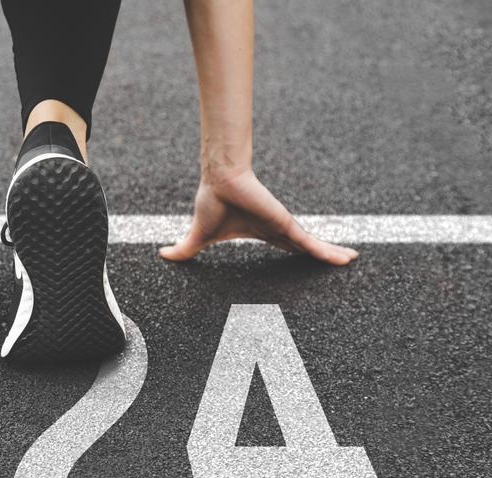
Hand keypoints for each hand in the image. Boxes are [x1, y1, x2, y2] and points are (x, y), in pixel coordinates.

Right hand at [160, 169, 357, 265]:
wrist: (220, 181)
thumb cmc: (212, 202)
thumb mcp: (200, 236)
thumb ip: (186, 250)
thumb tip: (163, 256)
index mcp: (262, 232)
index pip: (285, 246)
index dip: (299, 253)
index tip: (312, 259)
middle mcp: (278, 230)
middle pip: (304, 247)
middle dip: (322, 254)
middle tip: (340, 260)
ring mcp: (285, 228)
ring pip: (313, 247)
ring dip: (332, 254)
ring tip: (350, 260)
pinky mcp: (288, 226)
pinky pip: (312, 244)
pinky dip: (328, 252)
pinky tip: (344, 259)